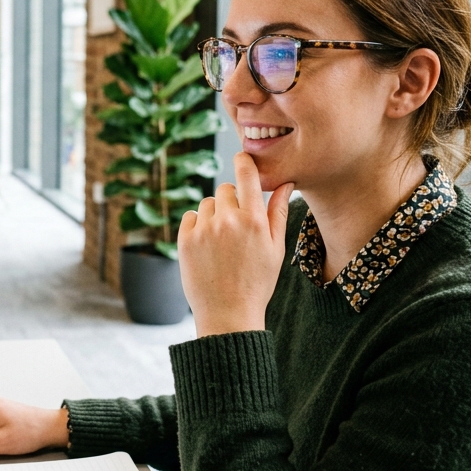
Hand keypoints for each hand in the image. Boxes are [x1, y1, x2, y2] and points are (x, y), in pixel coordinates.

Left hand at [177, 151, 293, 335]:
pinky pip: (191, 216)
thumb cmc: (257, 282)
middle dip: (232, 201)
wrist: (228, 313)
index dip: (244, 160)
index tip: (242, 156)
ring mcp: (205, 229)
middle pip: (226, 189)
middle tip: (237, 227)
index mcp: (255, 220)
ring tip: (222, 243)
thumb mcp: (276, 248)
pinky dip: (197, 226)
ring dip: (214, 215)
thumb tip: (285, 183)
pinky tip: (207, 247)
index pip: (247, 173)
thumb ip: (279, 212)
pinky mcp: (185, 239)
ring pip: (208, 203)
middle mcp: (229, 220)